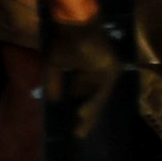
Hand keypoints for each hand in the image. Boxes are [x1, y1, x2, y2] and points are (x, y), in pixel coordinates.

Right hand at [44, 12, 127, 138]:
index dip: (77, 105)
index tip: (70, 120)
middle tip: (78, 132)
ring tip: (80, 129)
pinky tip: (82, 114)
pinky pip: (102, 91)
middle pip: (93, 98)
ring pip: (99, 97)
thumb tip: (50, 101)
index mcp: (86, 69)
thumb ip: (53, 83)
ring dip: (90, 114)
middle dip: (86, 115)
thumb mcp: (54, 66)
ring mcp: (108, 72)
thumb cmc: (63, 42)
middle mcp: (99, 72)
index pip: (83, 92)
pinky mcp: (111, 72)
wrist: (74, 27)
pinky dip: (93, 103)